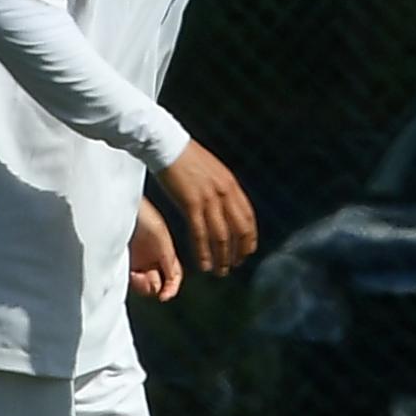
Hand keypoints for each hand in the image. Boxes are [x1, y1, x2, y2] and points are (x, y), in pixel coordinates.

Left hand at [127, 197, 182, 302]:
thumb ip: (169, 259)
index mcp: (166, 251)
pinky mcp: (119, 259)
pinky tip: (124, 272)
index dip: (172, 288)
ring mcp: (136, 259)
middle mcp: (152, 257)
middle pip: (157, 283)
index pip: (174, 276)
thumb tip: (172, 281)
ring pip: (142, 283)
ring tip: (133, 275)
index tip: (165, 296)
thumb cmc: (143, 215)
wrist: (119, 207)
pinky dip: (126, 280)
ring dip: (139, 285)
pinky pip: (125, 278)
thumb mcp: (162, 237)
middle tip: (143, 279)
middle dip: (152, 286)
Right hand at [156, 140, 256, 276]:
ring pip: (221, 236)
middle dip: (238, 251)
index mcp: (231, 184)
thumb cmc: (184, 156)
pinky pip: (200, 234)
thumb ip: (220, 187)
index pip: (248, 216)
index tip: (247, 251)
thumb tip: (224, 201)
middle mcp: (224, 192)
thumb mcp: (211, 170)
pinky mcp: (191, 203)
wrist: (166, 144)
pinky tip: (203, 264)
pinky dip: (203, 252)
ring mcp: (209, 198)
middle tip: (234, 265)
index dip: (249, 237)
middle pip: (239, 229)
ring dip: (222, 256)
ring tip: (220, 271)